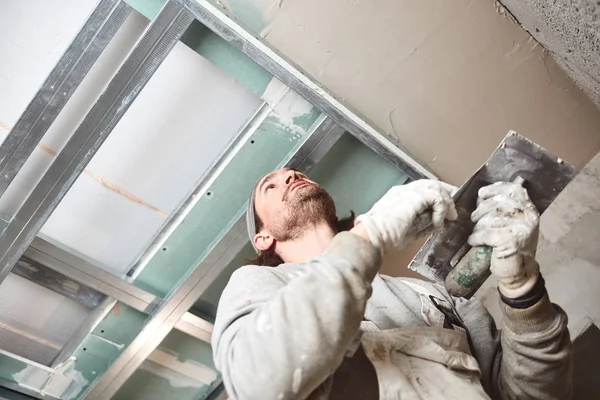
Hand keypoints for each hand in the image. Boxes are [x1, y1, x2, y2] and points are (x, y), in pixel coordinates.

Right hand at [355, 180, 457, 254]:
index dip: (438, 195)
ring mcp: (408, 191)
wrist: (373, 236)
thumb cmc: (384, 237)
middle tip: (454, 209)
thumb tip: (437, 224)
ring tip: (450, 217)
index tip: (448, 206)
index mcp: (399, 196)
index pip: (423, 189)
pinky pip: (436, 198)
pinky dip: (441, 210)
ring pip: (435, 187)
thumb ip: (422, 224)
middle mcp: (404, 190)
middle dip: (447, 194)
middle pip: (431, 183)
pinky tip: (438, 223)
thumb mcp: (408, 230)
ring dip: (446, 203)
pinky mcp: (414, 197)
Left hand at [468, 182, 539, 297]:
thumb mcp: (513, 225)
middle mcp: (528, 217)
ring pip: (490, 218)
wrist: (520, 273)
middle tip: (474, 217)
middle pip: (498, 202)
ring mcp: (521, 228)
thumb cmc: (512, 247)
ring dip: (478, 225)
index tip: (482, 193)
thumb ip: (504, 210)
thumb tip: (482, 197)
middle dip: (481, 209)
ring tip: (477, 232)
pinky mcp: (510, 241)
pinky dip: (476, 237)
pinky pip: (485, 233)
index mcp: (530, 210)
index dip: (496, 188)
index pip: (514, 190)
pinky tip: (473, 241)